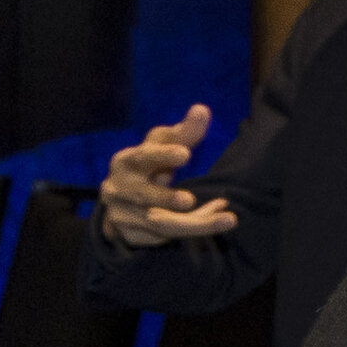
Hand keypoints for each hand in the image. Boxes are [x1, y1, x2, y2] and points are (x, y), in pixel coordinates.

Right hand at [98, 106, 237, 245]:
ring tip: (227, 219)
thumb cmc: (149, 164)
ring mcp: (121, 214)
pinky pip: (163, 236)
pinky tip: (215, 222)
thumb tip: (202, 110)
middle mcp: (118, 189)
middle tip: (190, 200)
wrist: (121, 200)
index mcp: (126, 161)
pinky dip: (192, 229)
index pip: (142, 157)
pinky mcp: (130, 235)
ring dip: (193, 224)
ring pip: (159, 222)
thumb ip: (184, 133)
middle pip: (144, 195)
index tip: (185, 153)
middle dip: (166, 198)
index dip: (162, 155)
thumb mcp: (163, 146)